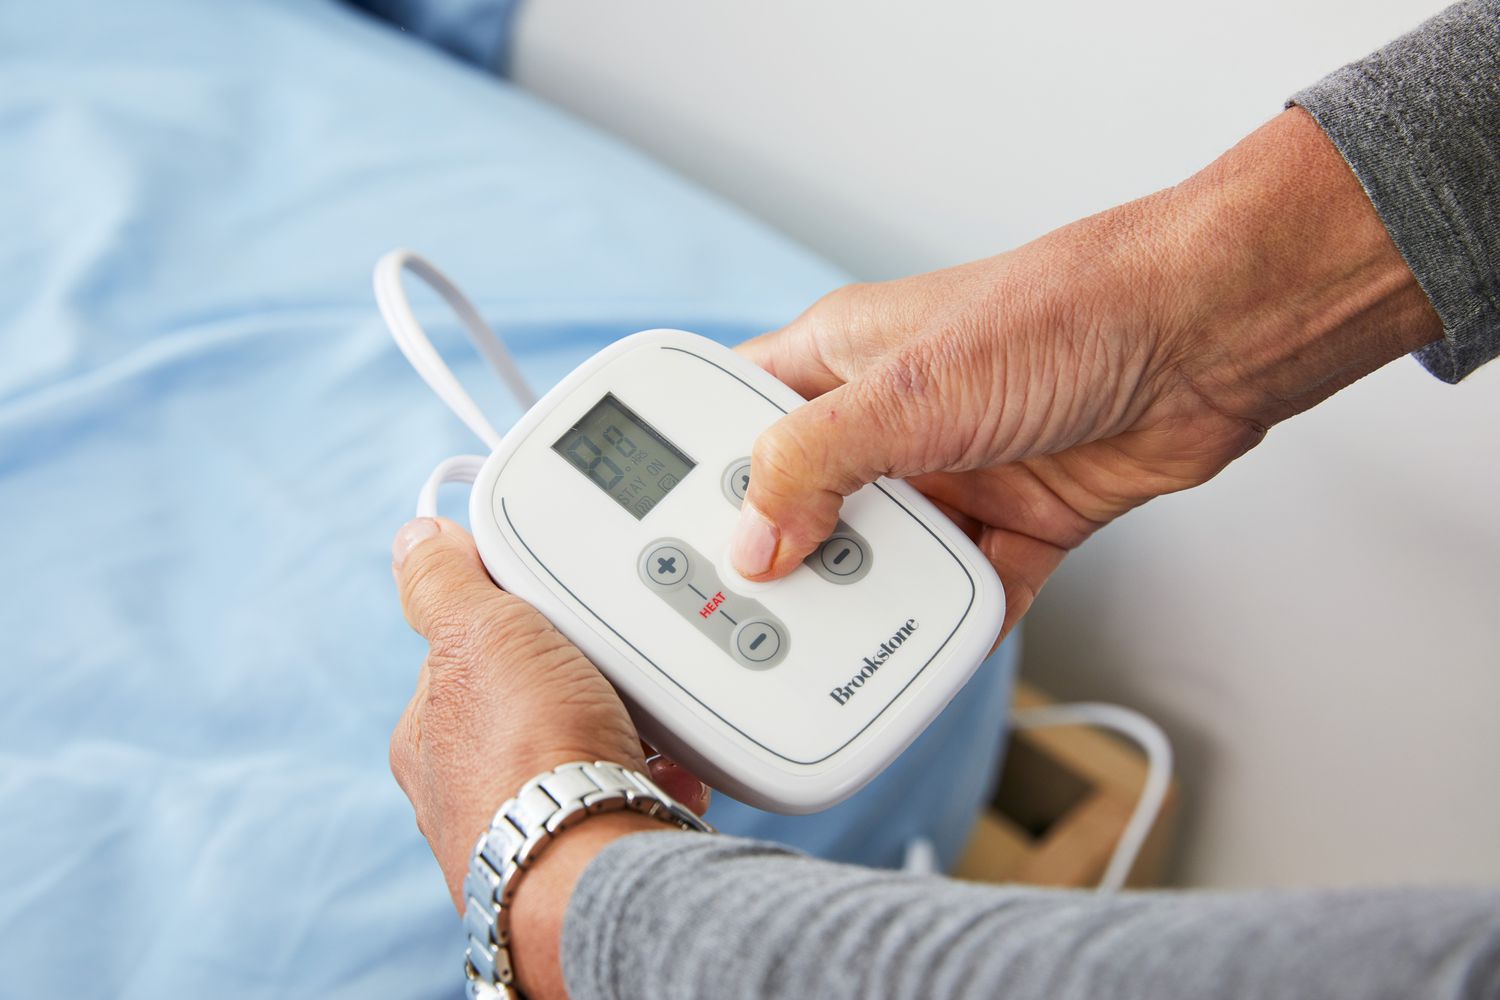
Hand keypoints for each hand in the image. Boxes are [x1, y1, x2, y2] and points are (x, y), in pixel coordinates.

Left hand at [388, 517, 707, 995]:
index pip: (471, 650)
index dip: (517, 618)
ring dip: (626, 725)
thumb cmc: (526, 753)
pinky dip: (658, 774)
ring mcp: (531, 822)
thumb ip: (442, 582)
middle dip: (583, 676)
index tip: (558, 604)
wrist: (594, 862)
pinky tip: (671, 764)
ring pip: (588, 746)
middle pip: (536, 699)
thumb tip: (415, 540)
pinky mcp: (592, 850)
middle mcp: (471, 787)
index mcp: (430, 734)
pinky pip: (633, 789)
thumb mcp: (474, 632)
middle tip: (617, 659)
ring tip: (652, 712)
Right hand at [729, 108, 1441, 634]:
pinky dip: (956, 621)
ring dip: (878, 594)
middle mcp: (890, 415)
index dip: (701, 473)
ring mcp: (957, 467)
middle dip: (792, 556)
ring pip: (889, 555)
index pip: (739, 414)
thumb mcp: (908, 391)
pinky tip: (937, 645)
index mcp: (841, 359)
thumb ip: (814, 465)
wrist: (1210, 338)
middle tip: (762, 610)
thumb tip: (752, 543)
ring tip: (851, 632)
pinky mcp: (1021, 515)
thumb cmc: (1063, 316)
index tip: (675, 541)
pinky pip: (970, 585)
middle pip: (808, 502)